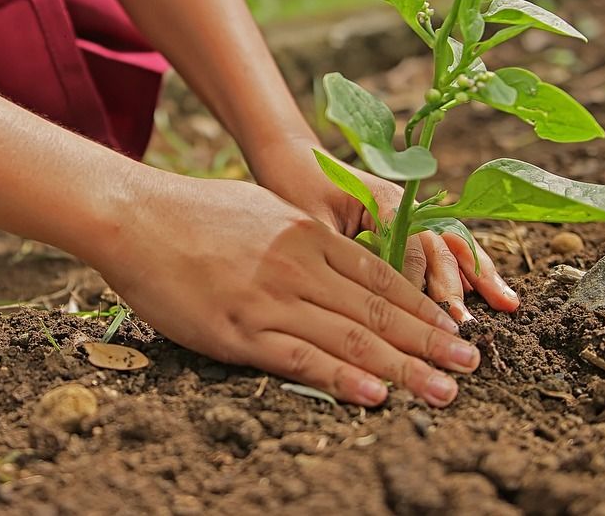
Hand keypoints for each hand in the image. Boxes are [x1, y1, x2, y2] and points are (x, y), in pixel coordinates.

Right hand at [95, 173, 481, 406]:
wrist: (134, 216)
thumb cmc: (193, 212)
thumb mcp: (262, 209)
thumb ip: (302, 237)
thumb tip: (335, 257)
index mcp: (307, 234)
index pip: (380, 278)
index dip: (423, 307)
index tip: (454, 330)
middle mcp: (299, 266)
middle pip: (378, 311)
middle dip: (430, 342)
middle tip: (470, 366)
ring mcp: (270, 299)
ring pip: (350, 339)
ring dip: (404, 368)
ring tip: (443, 391)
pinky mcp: (238, 330)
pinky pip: (300, 359)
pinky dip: (342, 379)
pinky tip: (376, 395)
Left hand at [246, 136, 519, 322]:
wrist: (291, 157)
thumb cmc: (294, 187)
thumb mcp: (311, 222)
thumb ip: (340, 253)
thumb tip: (361, 297)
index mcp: (383, 201)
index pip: (410, 248)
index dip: (417, 285)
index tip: (422, 320)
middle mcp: (405, 205)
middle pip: (438, 247)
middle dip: (454, 287)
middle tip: (464, 326)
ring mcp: (411, 212)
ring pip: (451, 245)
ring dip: (478, 275)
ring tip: (507, 304)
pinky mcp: (408, 222)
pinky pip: (444, 245)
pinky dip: (469, 267)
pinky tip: (493, 291)